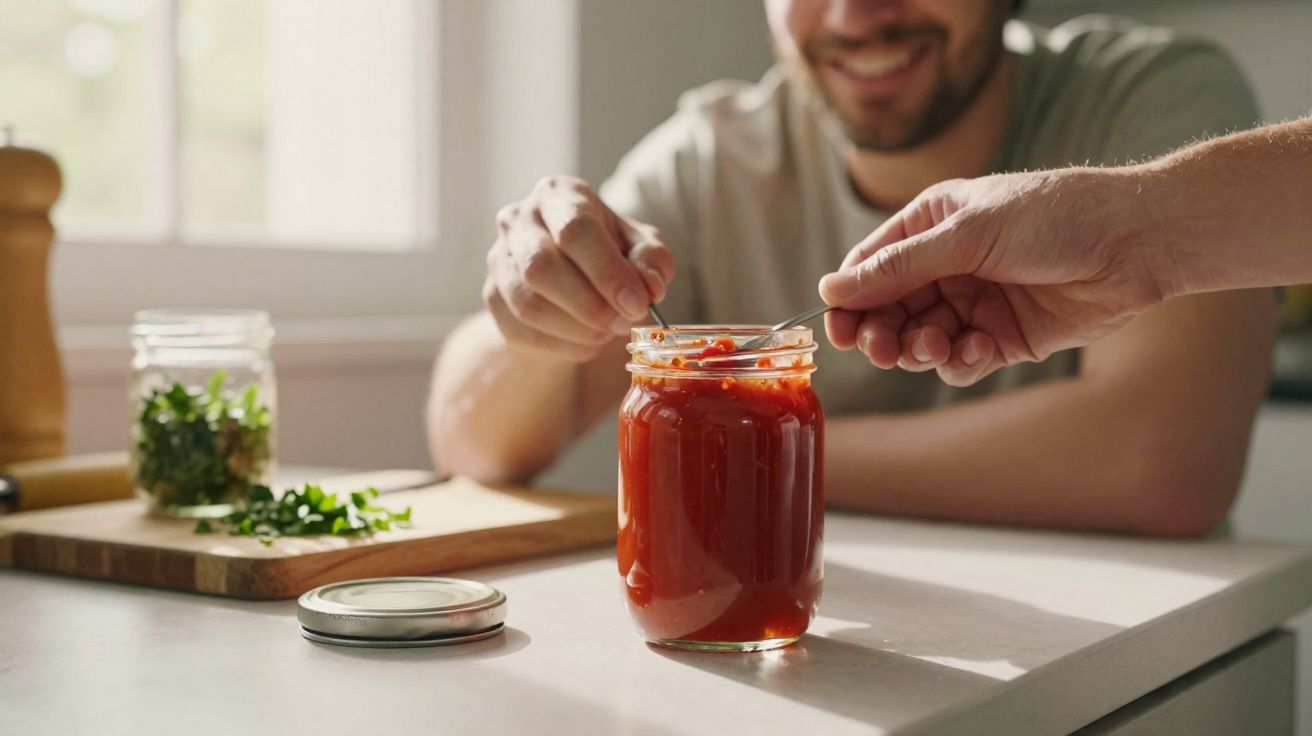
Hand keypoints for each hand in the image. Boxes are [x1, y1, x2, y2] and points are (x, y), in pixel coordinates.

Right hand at [484, 176, 673, 361]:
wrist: (571, 273)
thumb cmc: (610, 251)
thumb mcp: (641, 247)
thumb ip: (652, 261)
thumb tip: (649, 287)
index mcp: (558, 195)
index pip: (575, 229)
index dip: (608, 272)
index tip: (637, 305)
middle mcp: (518, 220)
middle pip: (540, 267)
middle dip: (589, 306)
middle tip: (623, 324)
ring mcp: (499, 259)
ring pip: (527, 305)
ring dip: (576, 330)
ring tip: (607, 333)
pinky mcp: (492, 297)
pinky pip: (520, 332)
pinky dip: (561, 346)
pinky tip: (587, 342)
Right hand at [819, 168, 1165, 384]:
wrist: (1135, 243)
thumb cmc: (1053, 217)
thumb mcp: (966, 234)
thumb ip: (897, 267)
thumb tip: (830, 287)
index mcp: (932, 224)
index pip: (870, 266)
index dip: (849, 298)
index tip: (838, 327)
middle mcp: (948, 264)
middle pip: (890, 309)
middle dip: (881, 331)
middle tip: (880, 349)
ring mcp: (975, 302)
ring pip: (921, 340)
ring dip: (919, 349)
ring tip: (934, 347)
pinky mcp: (1003, 338)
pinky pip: (961, 361)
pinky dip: (961, 361)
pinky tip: (979, 347)